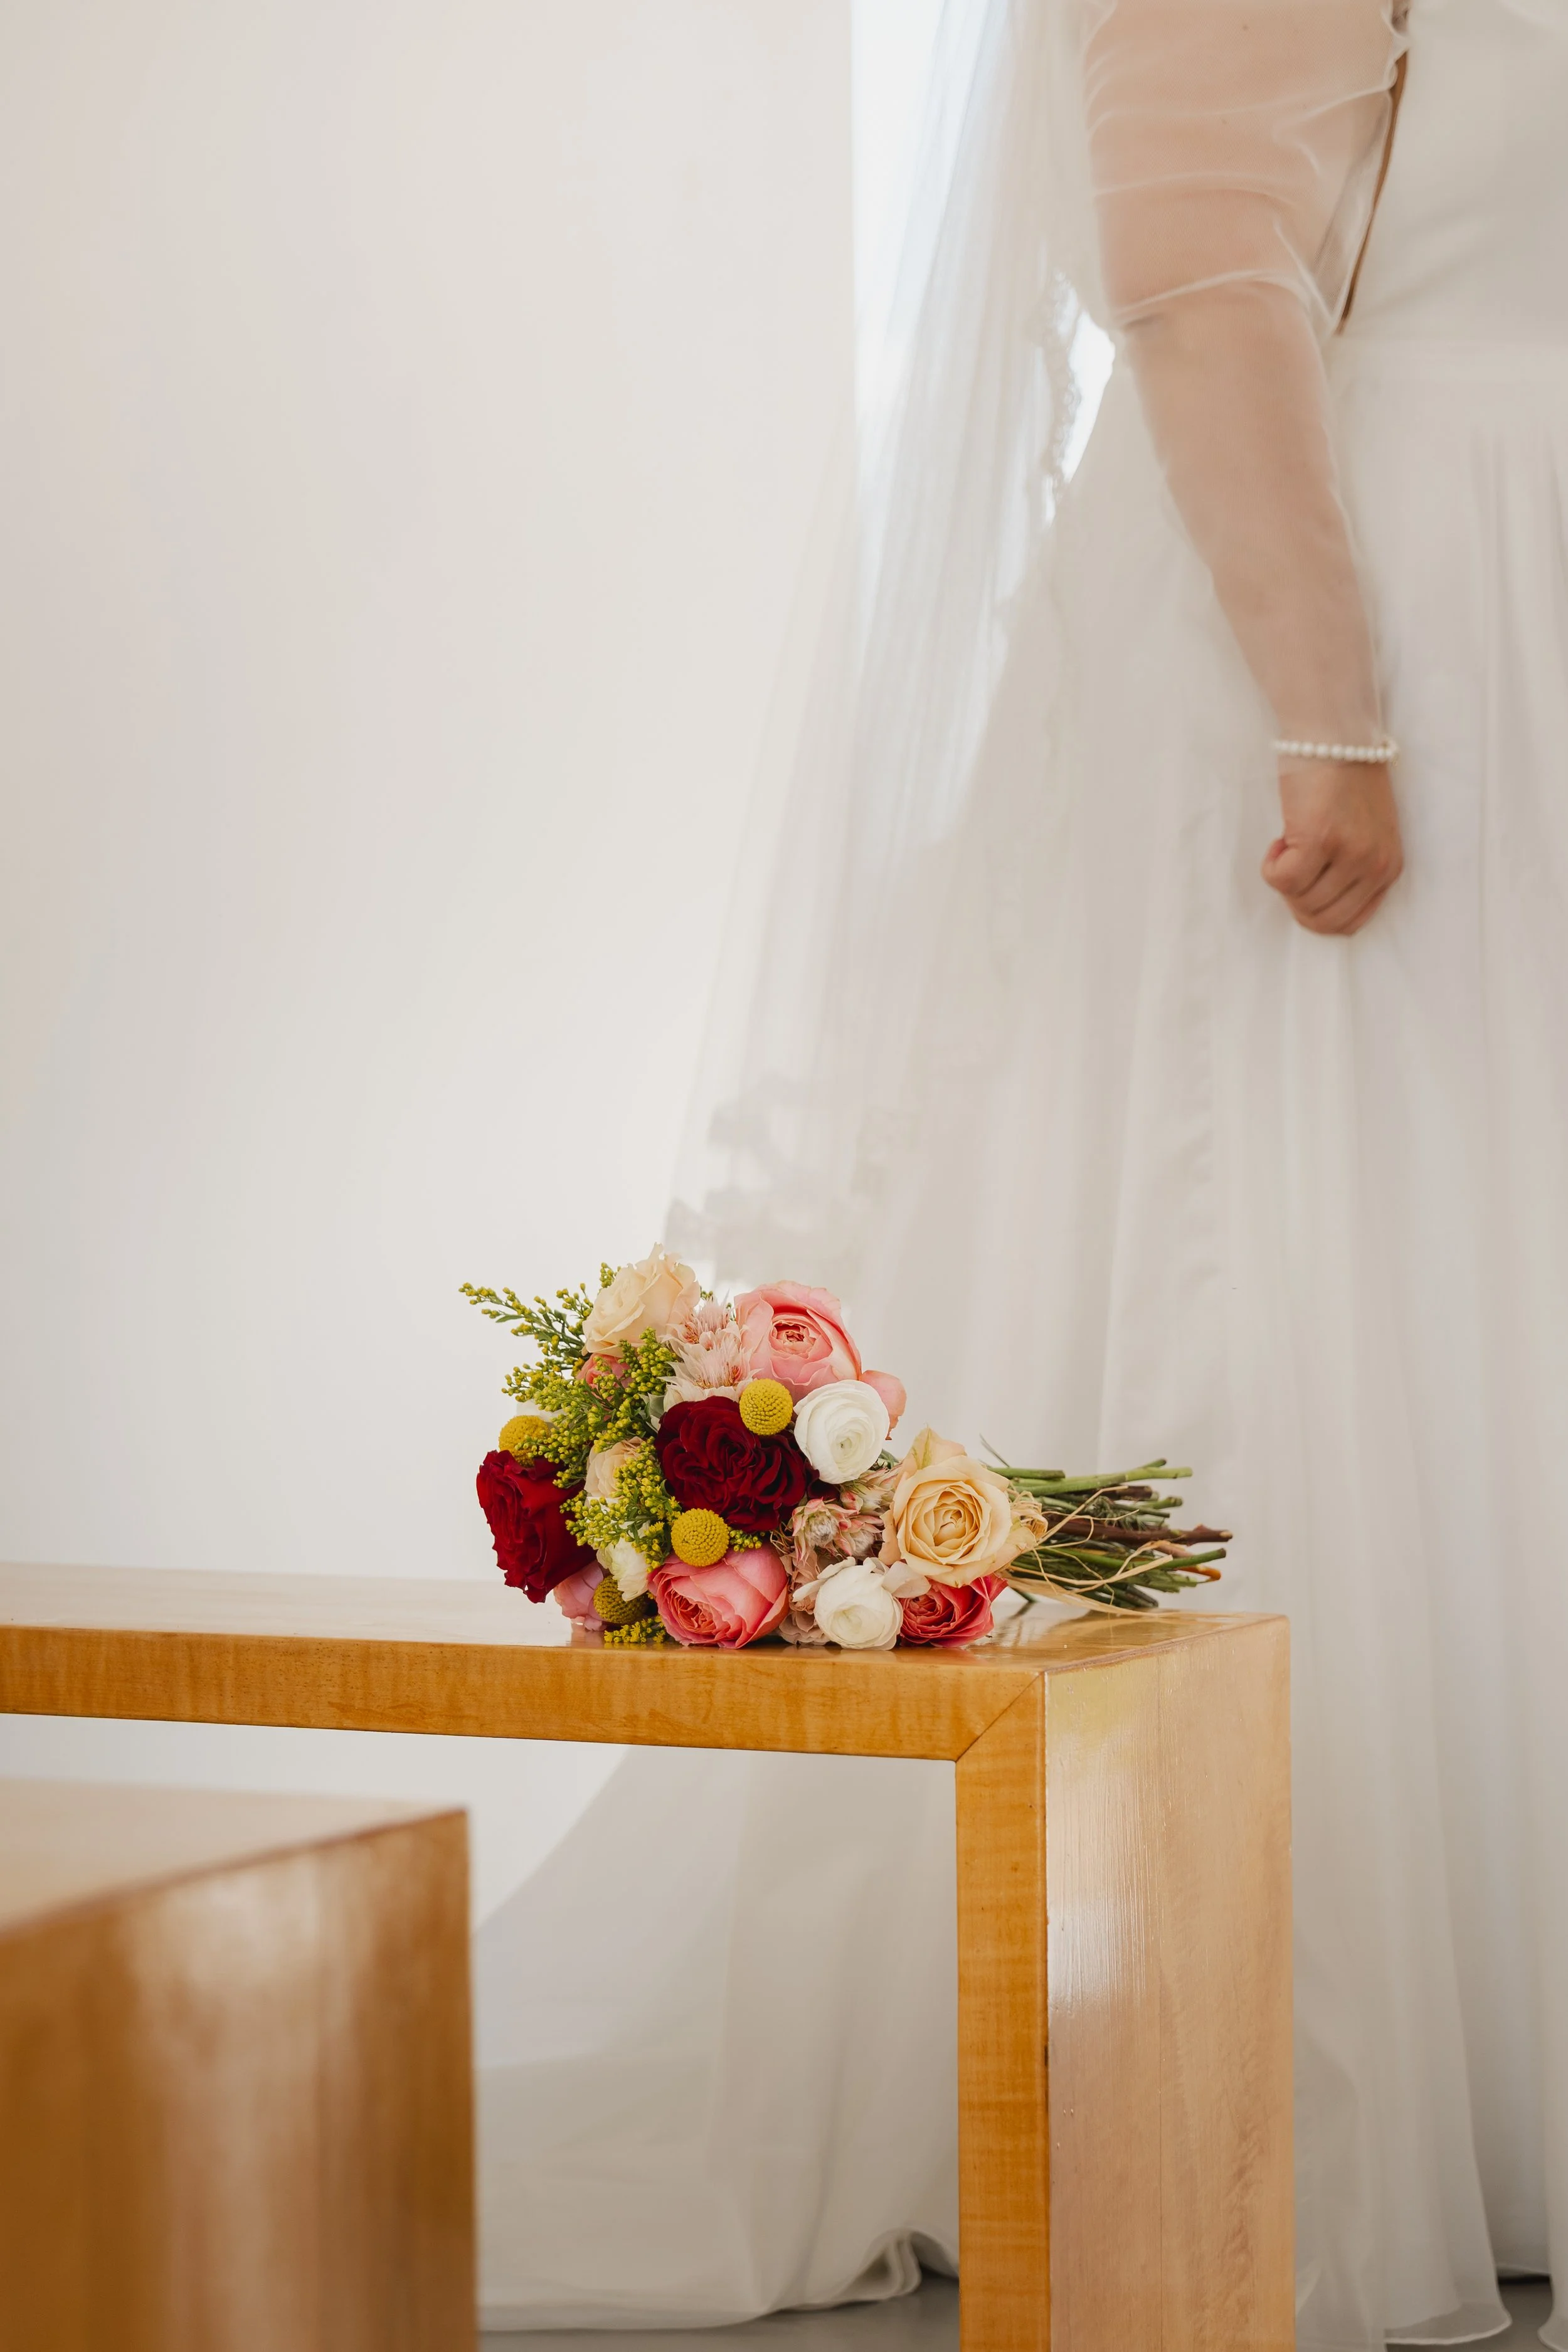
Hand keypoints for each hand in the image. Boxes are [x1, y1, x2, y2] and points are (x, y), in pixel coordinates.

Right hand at [1262, 758, 1402, 934]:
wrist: (1334, 733)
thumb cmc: (1345, 778)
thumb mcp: (1365, 833)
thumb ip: (1354, 869)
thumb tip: (1316, 904)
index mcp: (1389, 868)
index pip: (1348, 924)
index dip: (1315, 911)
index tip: (1306, 882)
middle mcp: (1375, 865)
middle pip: (1322, 920)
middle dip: (1296, 901)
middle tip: (1291, 865)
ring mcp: (1350, 853)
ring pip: (1300, 901)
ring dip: (1284, 878)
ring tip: (1290, 843)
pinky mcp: (1320, 838)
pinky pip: (1282, 880)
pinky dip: (1270, 866)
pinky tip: (1280, 838)